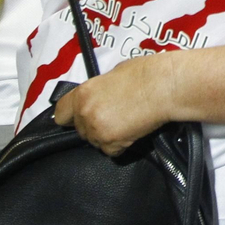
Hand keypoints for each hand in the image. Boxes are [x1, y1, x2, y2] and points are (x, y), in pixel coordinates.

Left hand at [53, 54, 171, 156]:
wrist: (164, 86)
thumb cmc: (145, 74)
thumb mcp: (112, 75)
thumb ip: (97, 91)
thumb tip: (98, 98)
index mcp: (83, 93)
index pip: (60, 114)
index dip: (69, 117)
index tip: (76, 118)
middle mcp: (85, 112)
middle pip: (80, 130)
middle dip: (93, 126)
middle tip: (112, 116)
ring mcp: (97, 130)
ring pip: (95, 141)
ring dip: (107, 136)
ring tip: (126, 121)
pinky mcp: (111, 143)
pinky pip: (110, 150)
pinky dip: (120, 144)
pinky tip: (132, 130)